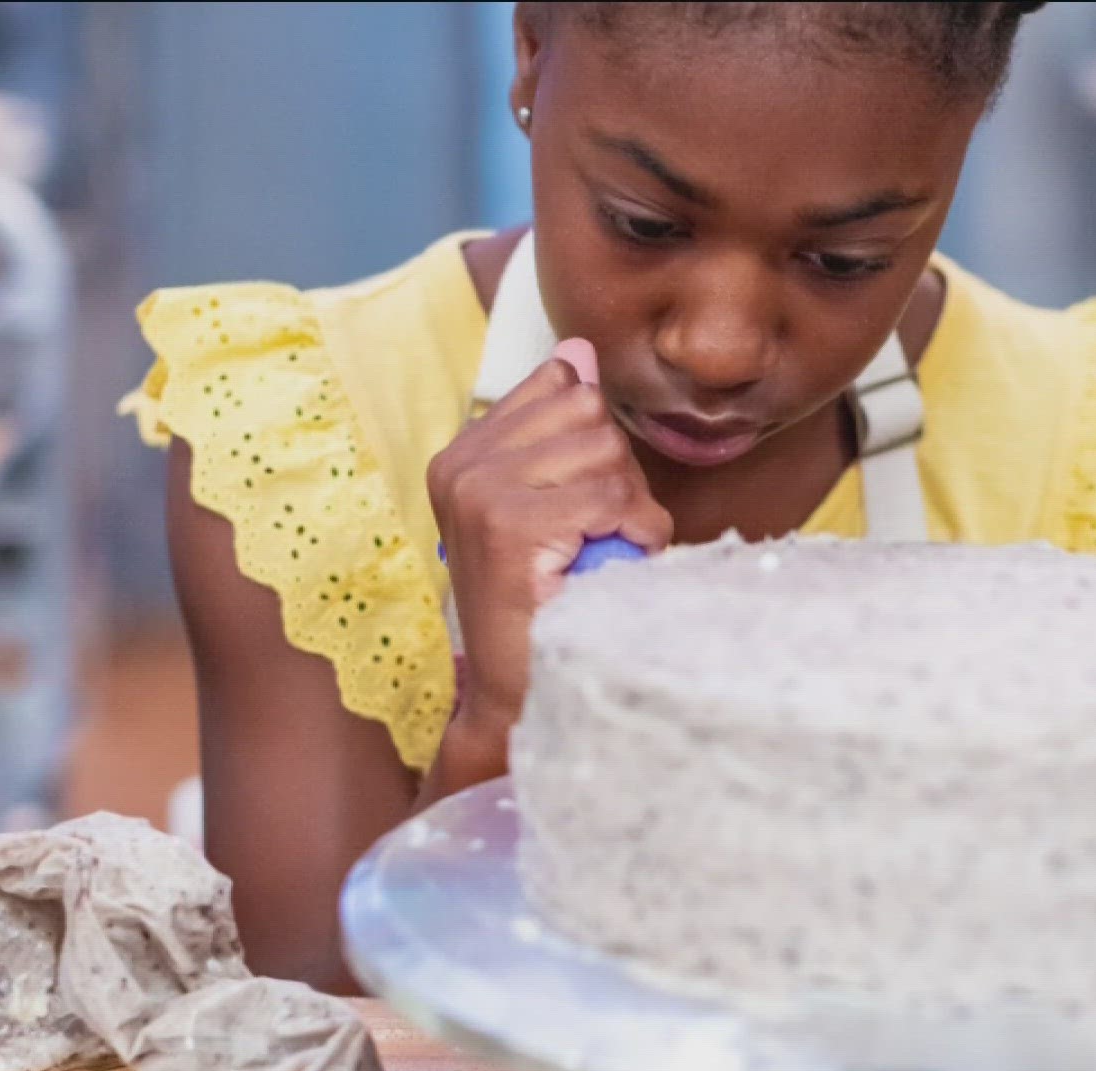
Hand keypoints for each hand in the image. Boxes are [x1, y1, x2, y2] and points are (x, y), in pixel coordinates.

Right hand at [427, 339, 671, 738]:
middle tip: (601, 532)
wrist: (522, 694)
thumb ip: (560, 428)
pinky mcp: (508, 526)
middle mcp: (460, 465)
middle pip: (589, 414)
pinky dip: (634, 530)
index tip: (584, 504)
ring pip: (604, 451)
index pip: (562, 389)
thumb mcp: (550, 504)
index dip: (598, 448)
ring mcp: (479, 493)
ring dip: (629, 505)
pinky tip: (613, 562)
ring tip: (603, 549)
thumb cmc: (547, 604)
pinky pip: (609, 496)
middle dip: (618, 472)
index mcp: (464, 453)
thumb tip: (577, 350)